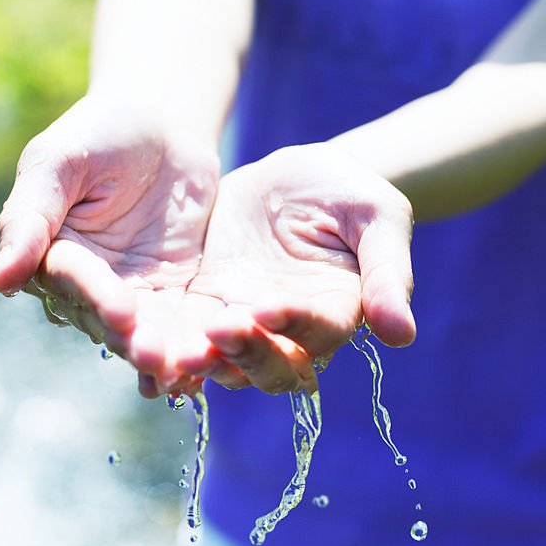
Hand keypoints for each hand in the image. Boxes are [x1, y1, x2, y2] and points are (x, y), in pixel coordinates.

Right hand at [0, 95, 226, 393]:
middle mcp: (90, 288)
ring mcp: (135, 298)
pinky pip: (183, 328)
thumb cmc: (100, 132)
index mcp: (54, 256)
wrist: (164, 128)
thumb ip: (30, 216)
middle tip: (155, 357)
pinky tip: (209, 369)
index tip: (121, 315)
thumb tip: (0, 281)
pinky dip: (193, 349)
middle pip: (110, 322)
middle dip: (134, 341)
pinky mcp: (175, 300)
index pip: (75, 283)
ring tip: (185, 371)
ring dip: (164, 357)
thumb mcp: (59, 160)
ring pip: (147, 335)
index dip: (98, 299)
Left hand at [181, 142, 414, 393]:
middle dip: (246, 354)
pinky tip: (142, 351)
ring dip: (204, 363)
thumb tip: (402, 335)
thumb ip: (389, 273)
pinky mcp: (205, 311)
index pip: (318, 333)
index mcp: (335, 315)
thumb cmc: (347, 192)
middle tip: (220, 329)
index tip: (269, 306)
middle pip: (272, 369)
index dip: (294, 326)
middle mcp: (290, 336)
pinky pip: (186, 342)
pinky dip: (169, 355)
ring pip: (226, 365)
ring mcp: (245, 328)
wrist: (293, 176)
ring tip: (178, 351)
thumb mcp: (376, 216)